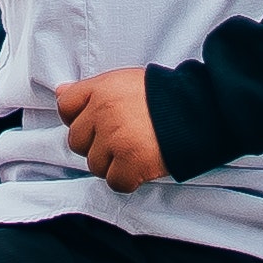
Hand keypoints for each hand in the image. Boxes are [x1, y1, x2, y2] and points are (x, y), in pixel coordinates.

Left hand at [53, 66, 168, 188]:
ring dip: (113, 164)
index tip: (97, 124)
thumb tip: (60, 92)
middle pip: (77, 141)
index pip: (66, 106)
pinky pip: (115, 182)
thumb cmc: (166, 96)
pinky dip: (129, 180)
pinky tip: (143, 166)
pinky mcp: (131, 161)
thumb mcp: (125, 80)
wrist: (201, 110)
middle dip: (97, 144)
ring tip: (137, 150)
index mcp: (102, 89)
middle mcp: (104, 112)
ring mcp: (116, 138)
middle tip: (123, 139)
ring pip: (95, 164)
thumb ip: (92, 90)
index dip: (79, 118)